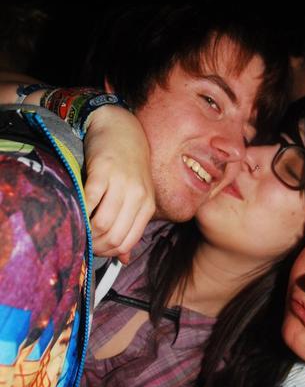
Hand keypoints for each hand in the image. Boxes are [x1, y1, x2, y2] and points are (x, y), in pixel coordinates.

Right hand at [83, 106, 155, 260]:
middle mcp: (138, 195)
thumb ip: (130, 224)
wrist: (120, 127)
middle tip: (82, 242)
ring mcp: (122, 183)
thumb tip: (124, 259)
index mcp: (147, 205)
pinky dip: (80, 211)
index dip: (109, 252)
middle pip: (115, 237)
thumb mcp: (136, 195)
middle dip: (95, 246)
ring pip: (103, 224)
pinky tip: (75, 210)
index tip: (95, 249)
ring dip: (87, 232)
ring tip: (77, 228)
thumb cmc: (127, 164)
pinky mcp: (104, 171)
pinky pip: (91, 201)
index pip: (128, 242)